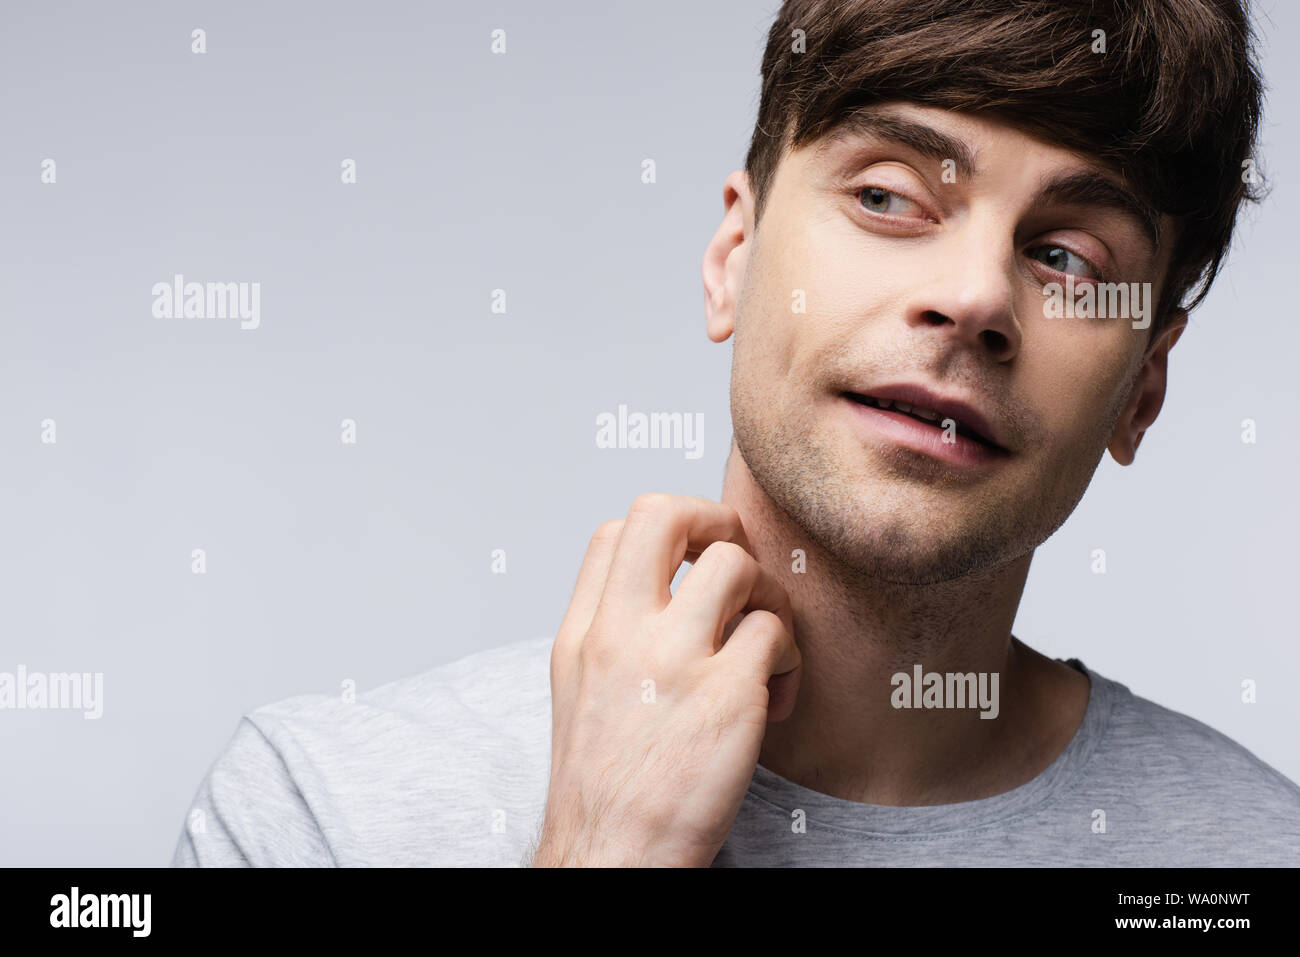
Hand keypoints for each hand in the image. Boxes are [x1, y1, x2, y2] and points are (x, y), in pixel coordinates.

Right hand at [531, 493, 800, 866]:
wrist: (612, 860)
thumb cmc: (607, 787)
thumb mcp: (582, 691)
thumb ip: (615, 631)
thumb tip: (670, 584)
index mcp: (582, 634)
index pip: (617, 531)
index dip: (669, 530)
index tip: (694, 563)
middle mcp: (619, 635)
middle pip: (665, 514)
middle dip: (716, 519)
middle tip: (739, 567)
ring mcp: (672, 661)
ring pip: (737, 564)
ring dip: (768, 596)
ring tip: (766, 645)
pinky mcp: (727, 697)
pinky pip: (775, 633)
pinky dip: (791, 659)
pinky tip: (779, 699)